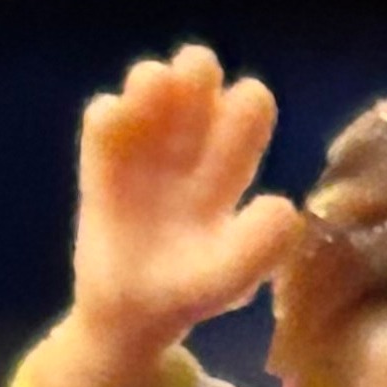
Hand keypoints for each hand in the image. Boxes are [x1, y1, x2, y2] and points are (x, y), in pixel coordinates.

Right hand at [73, 45, 303, 351]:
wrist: (129, 317)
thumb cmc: (187, 294)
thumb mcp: (229, 281)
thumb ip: (258, 249)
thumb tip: (283, 207)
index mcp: (228, 169)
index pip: (249, 112)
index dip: (248, 103)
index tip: (239, 111)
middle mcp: (189, 147)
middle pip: (198, 78)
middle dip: (196, 68)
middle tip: (190, 83)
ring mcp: (144, 148)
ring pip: (150, 83)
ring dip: (151, 80)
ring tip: (150, 94)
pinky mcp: (103, 159)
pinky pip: (104, 116)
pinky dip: (109, 115)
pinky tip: (114, 130)